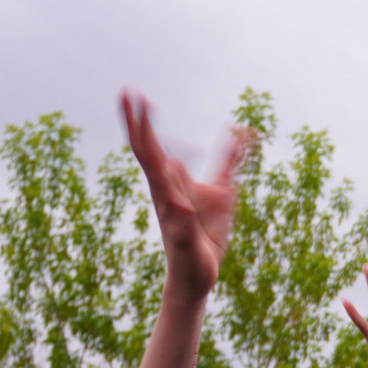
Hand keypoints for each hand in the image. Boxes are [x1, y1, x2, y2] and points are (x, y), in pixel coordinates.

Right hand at [121, 90, 250, 299]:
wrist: (199, 274)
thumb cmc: (205, 232)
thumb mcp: (223, 191)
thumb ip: (229, 163)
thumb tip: (242, 134)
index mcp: (170, 182)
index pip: (152, 146)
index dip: (142, 120)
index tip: (134, 93)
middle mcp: (165, 194)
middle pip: (147, 155)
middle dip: (138, 127)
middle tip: (126, 96)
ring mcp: (172, 215)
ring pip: (159, 183)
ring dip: (152, 160)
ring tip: (144, 137)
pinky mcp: (184, 236)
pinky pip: (180, 219)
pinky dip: (179, 207)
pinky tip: (178, 199)